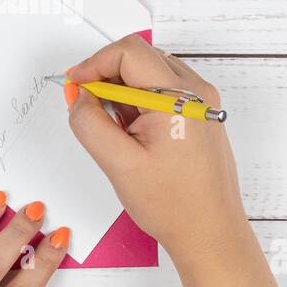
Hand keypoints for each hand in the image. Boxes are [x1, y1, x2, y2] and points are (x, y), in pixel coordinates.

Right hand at [65, 34, 246, 266]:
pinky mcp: (199, 115)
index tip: (76, 85)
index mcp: (180, 97)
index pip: (129, 52)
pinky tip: (130, 133)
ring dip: (122, 90)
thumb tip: (78, 96)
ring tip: (113, 129)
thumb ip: (90, 123)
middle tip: (87, 107)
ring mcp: (201, 103)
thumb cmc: (174, 205)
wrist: (211, 234)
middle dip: (106, 77)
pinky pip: (162, 91)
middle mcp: (197, 92)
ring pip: (149, 73)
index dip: (95, 63)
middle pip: (140, 58)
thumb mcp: (119, 164)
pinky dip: (138, 102)